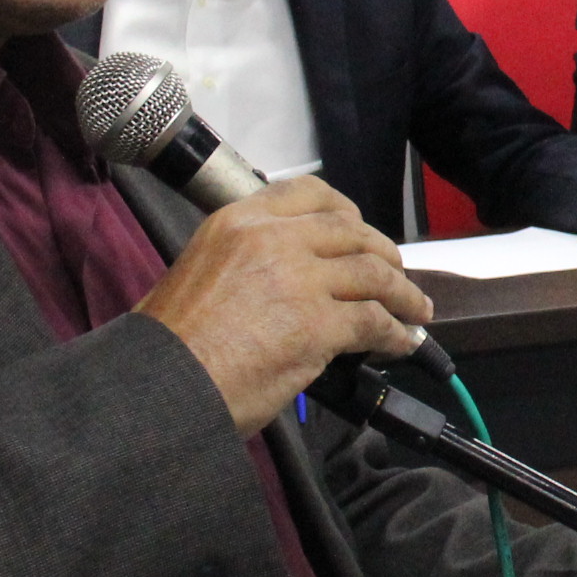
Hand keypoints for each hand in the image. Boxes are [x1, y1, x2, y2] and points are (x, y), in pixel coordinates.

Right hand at [133, 176, 432, 430]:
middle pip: (351, 232)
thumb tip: (284, 281)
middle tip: (395, 273)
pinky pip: (374, 322)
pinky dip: (397, 333)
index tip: (360, 226)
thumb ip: (245, 260)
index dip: (346, 210)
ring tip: (415, 310)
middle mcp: (272, 239)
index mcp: (238, 221)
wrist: (161, 383)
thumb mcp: (199, 270)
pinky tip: (403, 343)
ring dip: (403, 293)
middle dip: (383, 253)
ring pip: (373, 274)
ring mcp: (299, 279)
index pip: (308, 192)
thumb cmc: (171, 344)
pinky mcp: (317, 324)